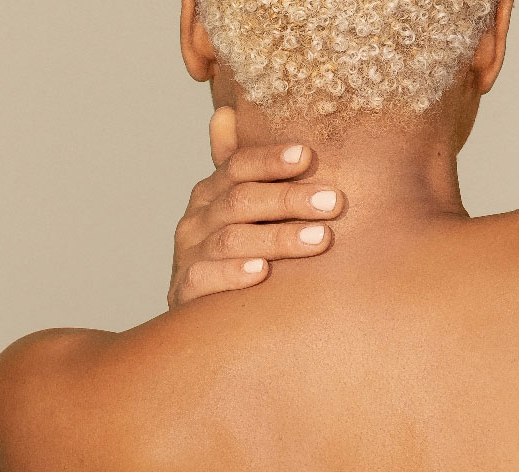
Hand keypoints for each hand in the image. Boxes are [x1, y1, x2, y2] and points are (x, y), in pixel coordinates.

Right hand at [167, 107, 343, 308]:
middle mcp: (198, 218)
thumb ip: (246, 168)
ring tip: (319, 238)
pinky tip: (262, 273)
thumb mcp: (246, 210)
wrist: (206, 313)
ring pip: (231, 239)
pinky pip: (205, 278)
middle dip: (289, 199)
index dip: (272, 159)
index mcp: (213, 192)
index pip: (239, 165)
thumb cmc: (241, 252)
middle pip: (241, 200)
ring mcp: (189, 254)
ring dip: (277, 238)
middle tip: (334, 202)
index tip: (308, 156)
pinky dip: (233, 274)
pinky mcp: (184, 292)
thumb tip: (226, 111)